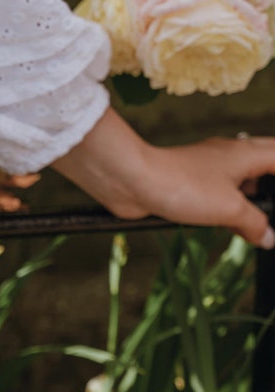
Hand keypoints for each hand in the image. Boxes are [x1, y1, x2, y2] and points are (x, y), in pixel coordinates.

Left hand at [52, 109, 274, 248]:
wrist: (131, 180)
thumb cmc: (182, 185)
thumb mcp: (229, 208)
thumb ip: (254, 223)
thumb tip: (268, 237)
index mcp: (246, 153)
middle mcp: (228, 156)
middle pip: (264, 165)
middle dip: (273, 187)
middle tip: (272, 212)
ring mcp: (206, 169)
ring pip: (239, 181)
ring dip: (251, 200)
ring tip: (259, 225)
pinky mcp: (187, 183)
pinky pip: (216, 193)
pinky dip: (228, 208)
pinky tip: (229, 226)